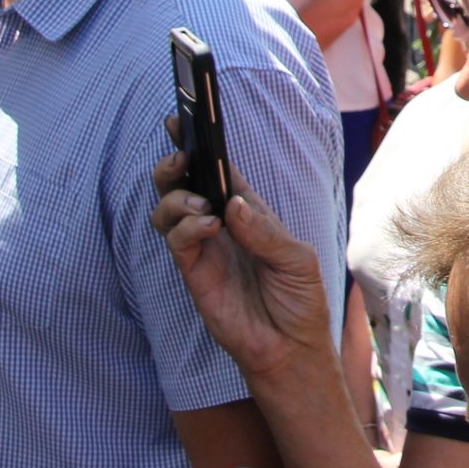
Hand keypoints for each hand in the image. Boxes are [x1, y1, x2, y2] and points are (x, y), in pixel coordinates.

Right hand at [151, 150, 335, 381]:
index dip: (202, 144)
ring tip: (202, 203)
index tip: (182, 119)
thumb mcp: (297, 259)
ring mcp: (204, 248)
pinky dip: (186, 227)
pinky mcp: (194, 274)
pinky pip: (176, 241)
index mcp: (249, 213)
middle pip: (184, 184)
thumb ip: (265, 232)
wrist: (292, 349)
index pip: (221, 171)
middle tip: (182, 156)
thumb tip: (234, 204)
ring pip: (168, 209)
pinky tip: (207, 226)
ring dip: (177, 197)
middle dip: (175, 163)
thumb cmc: (300, 300)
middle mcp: (221, 226)